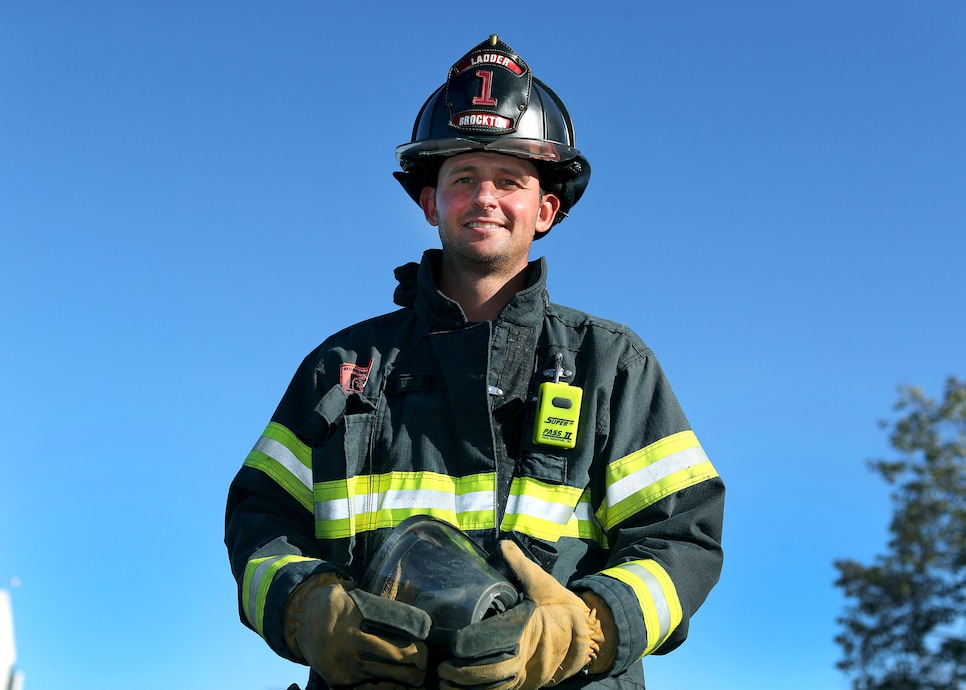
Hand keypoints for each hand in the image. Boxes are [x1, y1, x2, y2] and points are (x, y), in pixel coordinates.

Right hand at [284, 575, 431, 689]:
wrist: (299, 623)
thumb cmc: (330, 605)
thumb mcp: (347, 592)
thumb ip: (370, 598)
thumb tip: (397, 592)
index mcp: (358, 619)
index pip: (396, 633)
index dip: (416, 641)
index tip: (425, 642)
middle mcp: (354, 643)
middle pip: (397, 656)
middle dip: (417, 660)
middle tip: (424, 661)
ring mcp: (348, 664)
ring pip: (387, 676)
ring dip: (405, 677)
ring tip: (416, 675)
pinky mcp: (342, 680)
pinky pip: (371, 687)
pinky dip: (385, 686)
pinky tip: (394, 683)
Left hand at [437, 541, 603, 689]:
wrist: (586, 632)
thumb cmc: (560, 605)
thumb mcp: (542, 581)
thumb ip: (520, 564)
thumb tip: (503, 545)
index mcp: (527, 631)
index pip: (497, 642)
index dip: (474, 646)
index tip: (454, 646)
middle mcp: (526, 657)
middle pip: (491, 673)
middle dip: (464, 674)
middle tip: (443, 669)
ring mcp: (527, 674)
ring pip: (495, 688)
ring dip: (469, 689)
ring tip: (447, 684)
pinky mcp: (527, 682)